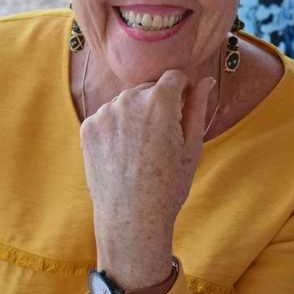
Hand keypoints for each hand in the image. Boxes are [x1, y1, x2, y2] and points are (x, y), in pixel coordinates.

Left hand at [80, 70, 214, 289]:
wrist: (131, 218)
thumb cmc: (169, 185)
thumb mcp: (192, 146)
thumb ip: (198, 107)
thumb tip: (206, 80)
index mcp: (159, 101)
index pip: (174, 76)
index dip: (182, 91)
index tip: (182, 110)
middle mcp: (129, 100)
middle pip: (149, 87)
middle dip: (158, 103)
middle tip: (162, 137)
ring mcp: (104, 113)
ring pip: (127, 101)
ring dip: (136, 113)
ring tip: (142, 148)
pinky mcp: (88, 127)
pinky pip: (108, 115)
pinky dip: (117, 126)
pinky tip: (124, 152)